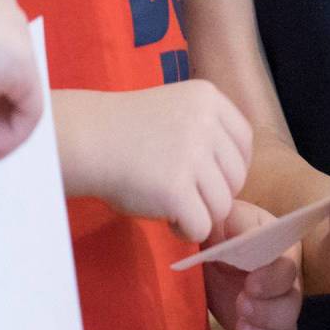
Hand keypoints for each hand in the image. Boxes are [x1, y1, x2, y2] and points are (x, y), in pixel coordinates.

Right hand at [57, 79, 250, 242]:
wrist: (85, 140)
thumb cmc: (123, 131)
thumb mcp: (175, 111)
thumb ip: (207, 133)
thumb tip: (235, 182)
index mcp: (208, 98)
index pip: (243, 141)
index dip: (231, 167)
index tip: (210, 179)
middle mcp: (206, 122)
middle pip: (236, 176)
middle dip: (215, 194)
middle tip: (185, 197)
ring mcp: (193, 155)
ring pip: (222, 205)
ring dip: (200, 214)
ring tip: (172, 208)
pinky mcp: (177, 189)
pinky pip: (202, 225)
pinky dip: (187, 231)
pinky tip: (168, 220)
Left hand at [203, 202, 302, 329]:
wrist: (204, 256)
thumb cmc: (217, 231)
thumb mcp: (223, 218)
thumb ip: (234, 223)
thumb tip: (242, 235)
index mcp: (278, 254)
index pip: (289, 270)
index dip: (273, 281)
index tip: (248, 284)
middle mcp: (284, 288)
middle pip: (293, 308)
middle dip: (267, 313)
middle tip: (240, 305)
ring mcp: (273, 317)